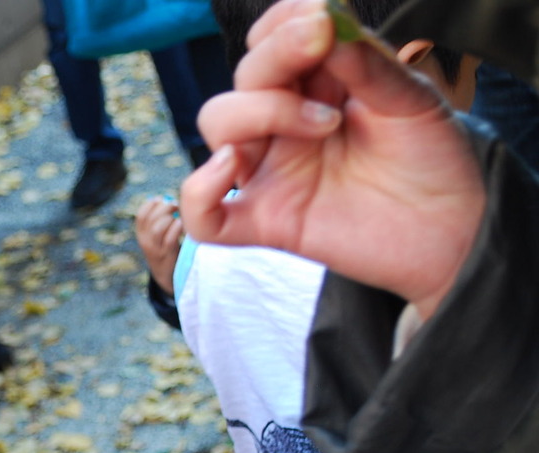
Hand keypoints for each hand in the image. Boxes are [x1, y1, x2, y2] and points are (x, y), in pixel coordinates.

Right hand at [134, 197, 182, 294]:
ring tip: (179, 217)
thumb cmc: (166, 249)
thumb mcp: (157, 236)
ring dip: (170, 218)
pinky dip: (177, 228)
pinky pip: (170, 238)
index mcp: (141, 235)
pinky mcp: (167, 255)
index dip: (150, 204)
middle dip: (164, 207)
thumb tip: (169, 200)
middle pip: (151, 218)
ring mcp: (155, 249)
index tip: (161, 199)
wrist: (167, 276)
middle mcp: (145, 241)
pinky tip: (183, 225)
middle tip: (175, 205)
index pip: (141, 215)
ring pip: (158, 227)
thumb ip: (159, 220)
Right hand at [179, 0, 485, 319]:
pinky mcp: (265, 221)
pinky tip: (228, 169)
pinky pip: (205, 216)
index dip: (282, 24)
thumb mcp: (411, 97)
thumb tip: (323, 19)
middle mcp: (283, 124)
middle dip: (277, 57)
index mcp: (315, 85)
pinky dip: (199, 192)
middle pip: (243, 76)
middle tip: (321, 48)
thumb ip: (366, 62)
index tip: (321, 19)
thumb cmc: (433, 159)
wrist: (457, 228)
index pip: (268, 41)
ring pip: (218, 125)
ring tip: (324, 123)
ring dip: (258, 110)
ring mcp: (269, 171)